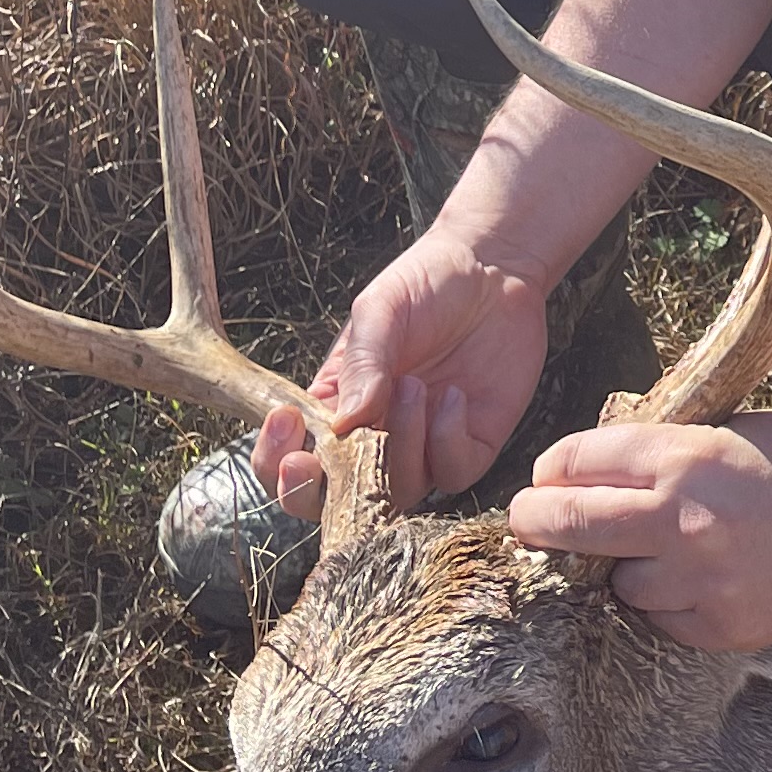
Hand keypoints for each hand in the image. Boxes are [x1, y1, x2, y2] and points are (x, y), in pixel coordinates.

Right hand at [256, 224, 551, 511]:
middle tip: (326, 453)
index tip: (284, 424)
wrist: (493, 269)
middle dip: (320, 493)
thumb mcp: (379, 312)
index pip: (295, 460)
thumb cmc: (425, 284)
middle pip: (336, 502)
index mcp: (337, 407)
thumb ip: (361, 366)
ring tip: (413, 384)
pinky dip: (446, 441)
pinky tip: (454, 395)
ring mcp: (424, 446)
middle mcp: (377, 437)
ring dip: (401, 445)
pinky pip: (452, 474)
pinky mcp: (472, 445)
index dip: (278, 463)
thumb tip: (341, 427)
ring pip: (399, 492)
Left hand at [503, 412, 771, 652]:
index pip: (574, 461)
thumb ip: (658, 450)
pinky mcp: (724, 626)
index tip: (545, 477)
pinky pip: (662, 619)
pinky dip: (668, 602)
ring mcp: (704, 580)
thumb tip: (581, 474)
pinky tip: (702, 578)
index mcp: (685, 455)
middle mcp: (686, 519)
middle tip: (528, 521)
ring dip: (624, 568)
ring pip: (616, 583)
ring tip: (664, 549)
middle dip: (538, 521)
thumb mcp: (725, 427)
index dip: (551, 468)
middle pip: (568, 525)